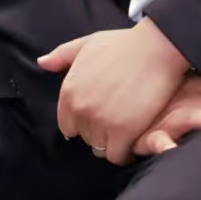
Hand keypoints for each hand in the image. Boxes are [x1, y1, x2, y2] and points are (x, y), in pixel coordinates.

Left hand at [38, 19, 190, 164]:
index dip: (86, 121)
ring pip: (101, 148)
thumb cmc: (126, 43)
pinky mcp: (123, 131)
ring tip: (129, 129)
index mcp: (69, 92)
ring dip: (114, 142)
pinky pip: (118, 156)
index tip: (103, 115)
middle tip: (119, 119)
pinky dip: (126, 152)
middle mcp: (80, 109)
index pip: (68, 126)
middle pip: (86, 138)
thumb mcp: (89, 43)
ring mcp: (101, 121)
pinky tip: (135, 140)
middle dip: (100, 131)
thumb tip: (42, 62)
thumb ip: (63, 54)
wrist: (158, 47)